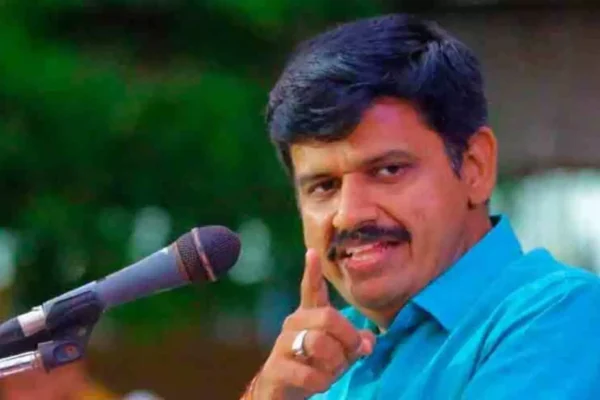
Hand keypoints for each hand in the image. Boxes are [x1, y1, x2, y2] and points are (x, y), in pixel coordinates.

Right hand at [251, 249, 375, 398]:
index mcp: (309, 316)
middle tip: (353, 352)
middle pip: (328, 318)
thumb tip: (368, 341)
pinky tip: (318, 383)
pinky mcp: (277, 368)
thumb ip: (354, 343)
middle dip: (348, 337)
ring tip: (330, 370)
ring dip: (335, 363)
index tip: (313, 252)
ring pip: (319, 344)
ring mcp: (283, 344)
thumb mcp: (339, 353)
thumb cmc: (312, 366)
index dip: (312, 272)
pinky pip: (311, 373)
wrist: (280, 391)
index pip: (311, 290)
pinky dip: (323, 381)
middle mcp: (294, 324)